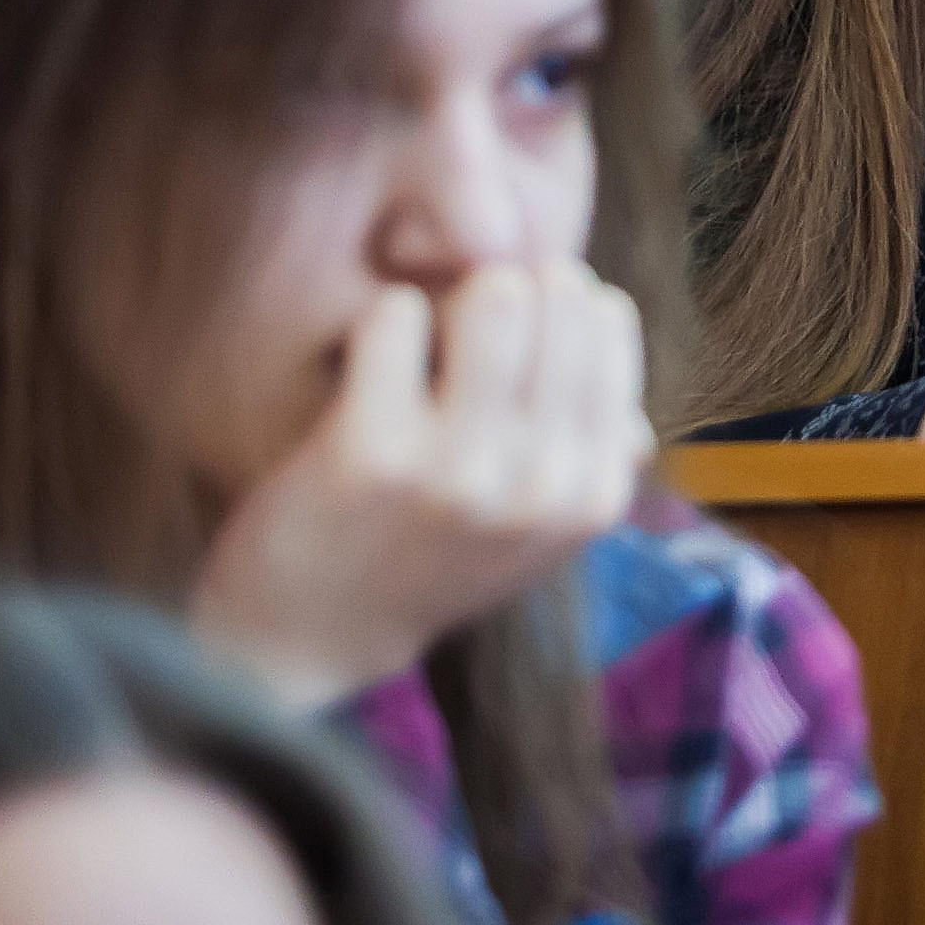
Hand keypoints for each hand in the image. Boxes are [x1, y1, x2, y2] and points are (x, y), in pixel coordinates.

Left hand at [183, 265, 647, 703]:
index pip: (610, 326)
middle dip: (508, 284)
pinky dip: (386, 317)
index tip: (523, 316)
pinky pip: (397, 318)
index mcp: (591, 494)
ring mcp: (456, 470)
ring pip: (491, 297)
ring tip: (426, 330)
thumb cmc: (429, 557)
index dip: (562, 297)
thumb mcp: (537, 523)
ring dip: (452, 295)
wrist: (311, 639)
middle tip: (466, 313)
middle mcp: (538, 484)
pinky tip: (374, 354)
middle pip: (555, 301)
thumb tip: (614, 319)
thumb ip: (589, 437)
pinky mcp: (370, 453)